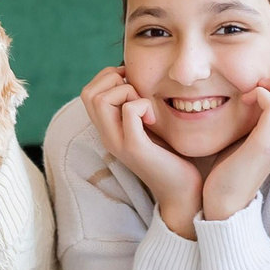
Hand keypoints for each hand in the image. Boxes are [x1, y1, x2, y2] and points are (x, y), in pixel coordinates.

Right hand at [81, 65, 202, 238]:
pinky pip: (129, 111)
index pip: (88, 93)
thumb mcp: (148, 127)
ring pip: (101, 99)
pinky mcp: (135, 148)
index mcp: (107, 130)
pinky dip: (143, 104)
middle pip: (89, 93)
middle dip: (114, 81)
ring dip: (127, 92)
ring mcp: (118, 142)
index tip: (133, 84)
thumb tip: (136, 78)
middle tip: (137, 94)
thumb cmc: (170, 156)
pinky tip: (154, 119)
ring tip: (145, 107)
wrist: (181, 191)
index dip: (108, 78)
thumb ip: (137, 108)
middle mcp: (107, 136)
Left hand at [201, 64, 269, 223]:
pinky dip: (262, 94)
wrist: (226, 201)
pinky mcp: (264, 144)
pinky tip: (246, 101)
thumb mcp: (254, 134)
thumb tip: (260, 92)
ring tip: (259, 90)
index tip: (269, 82)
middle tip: (266, 83)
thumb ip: (263, 115)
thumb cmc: (235, 165)